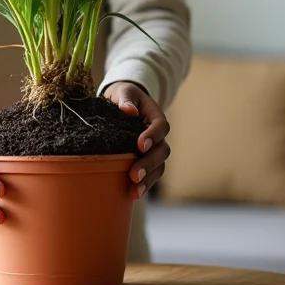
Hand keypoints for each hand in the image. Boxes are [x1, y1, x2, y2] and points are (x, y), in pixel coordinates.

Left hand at [103, 81, 169, 199]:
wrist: (122, 103)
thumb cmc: (124, 95)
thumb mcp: (123, 91)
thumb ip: (126, 98)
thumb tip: (129, 110)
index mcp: (155, 116)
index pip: (160, 126)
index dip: (153, 136)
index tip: (140, 145)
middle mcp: (158, 135)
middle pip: (162, 151)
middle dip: (149, 164)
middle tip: (133, 174)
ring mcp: (154, 149)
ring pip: (159, 166)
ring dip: (148, 179)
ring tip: (134, 190)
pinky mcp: (147, 160)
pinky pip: (151, 174)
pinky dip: (144, 184)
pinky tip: (133, 194)